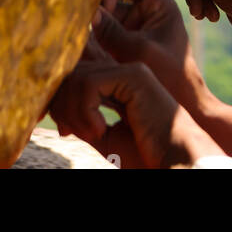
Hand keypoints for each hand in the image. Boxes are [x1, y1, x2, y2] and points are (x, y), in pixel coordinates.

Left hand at [49, 59, 222, 168]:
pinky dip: (85, 110)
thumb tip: (55, 107)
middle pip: (73, 71)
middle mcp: (123, 71)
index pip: (78, 73)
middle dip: (61, 104)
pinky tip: (100, 129)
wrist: (176, 161)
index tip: (63, 128)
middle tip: (69, 131)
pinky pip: (91, 83)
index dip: (61, 97)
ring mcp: (130, 70)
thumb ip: (82, 118)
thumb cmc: (146, 155)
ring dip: (73, 110)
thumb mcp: (104, 136)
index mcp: (118, 84)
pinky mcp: (134, 76)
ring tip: (90, 134)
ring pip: (78, 76)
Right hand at [85, 0, 231, 159]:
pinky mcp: (122, 46)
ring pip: (103, 18)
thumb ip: (111, 31)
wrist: (183, 107)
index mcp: (157, 2)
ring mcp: (132, 28)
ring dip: (91, 29)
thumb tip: (86, 12)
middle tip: (81, 27)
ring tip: (78, 44)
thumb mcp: (139, 51)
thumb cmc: (169, 77)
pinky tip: (82, 58)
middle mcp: (143, 11)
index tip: (101, 11)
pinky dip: (91, 44)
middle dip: (95, 9)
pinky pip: (101, 37)